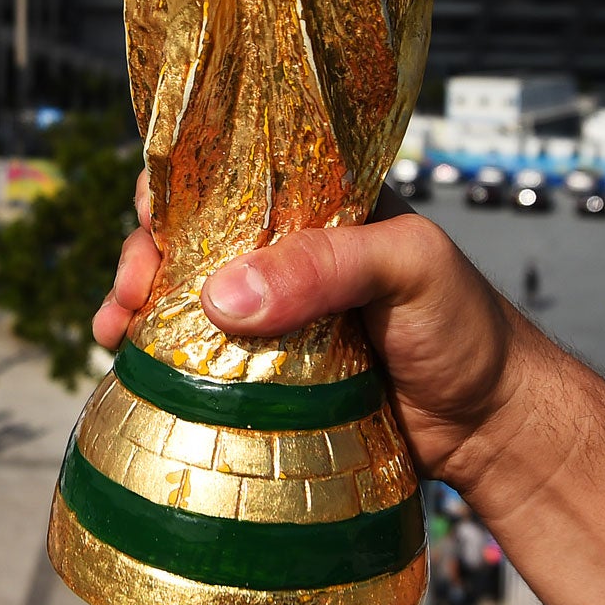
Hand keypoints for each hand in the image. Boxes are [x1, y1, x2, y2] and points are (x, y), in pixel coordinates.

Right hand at [92, 170, 547, 504]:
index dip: (180, 186)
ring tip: (113, 330)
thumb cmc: (466, 327)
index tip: (150, 216)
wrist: (491, 430)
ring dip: (136, 305)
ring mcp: (271, 319)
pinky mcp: (264, 382)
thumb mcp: (410, 267)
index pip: (233, 174)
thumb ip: (327, 266)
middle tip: (132, 289)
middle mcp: (285, 256)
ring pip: (183, 299)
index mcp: (316, 207)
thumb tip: (225, 293)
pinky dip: (152, 359)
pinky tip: (123, 365)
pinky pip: (196, 362)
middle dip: (144, 252)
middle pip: (190, 238)